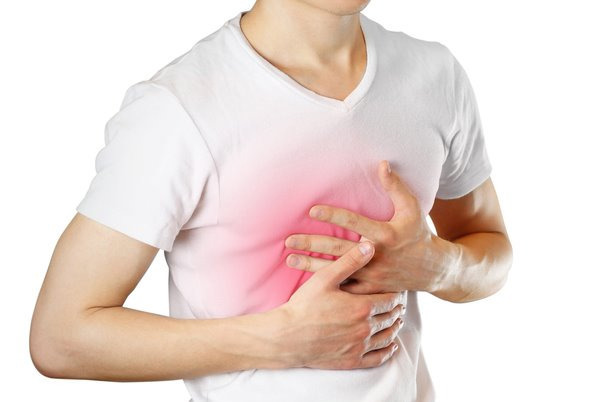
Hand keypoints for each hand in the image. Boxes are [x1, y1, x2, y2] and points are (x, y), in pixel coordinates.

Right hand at [280, 240, 405, 369]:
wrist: (287, 337)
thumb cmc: (304, 306)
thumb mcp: (325, 278)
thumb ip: (350, 261)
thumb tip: (370, 245)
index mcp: (362, 307)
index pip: (390, 299)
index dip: (396, 294)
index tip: (397, 290)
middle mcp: (365, 328)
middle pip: (391, 318)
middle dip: (397, 310)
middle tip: (399, 305)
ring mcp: (359, 346)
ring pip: (387, 337)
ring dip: (395, 328)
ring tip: (397, 322)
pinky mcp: (352, 361)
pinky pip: (378, 358)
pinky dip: (388, 352)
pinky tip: (391, 347)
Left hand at [284, 160, 447, 294]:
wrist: (431, 269)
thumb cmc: (418, 233)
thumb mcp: (412, 208)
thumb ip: (395, 186)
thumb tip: (382, 163)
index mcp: (385, 234)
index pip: (354, 222)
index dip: (333, 216)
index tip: (312, 210)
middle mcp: (376, 256)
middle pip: (338, 249)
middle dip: (312, 244)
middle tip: (289, 240)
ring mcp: (372, 276)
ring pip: (336, 270)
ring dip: (311, 265)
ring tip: (290, 259)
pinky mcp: (370, 290)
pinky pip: (344, 287)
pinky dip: (325, 284)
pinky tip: (305, 280)